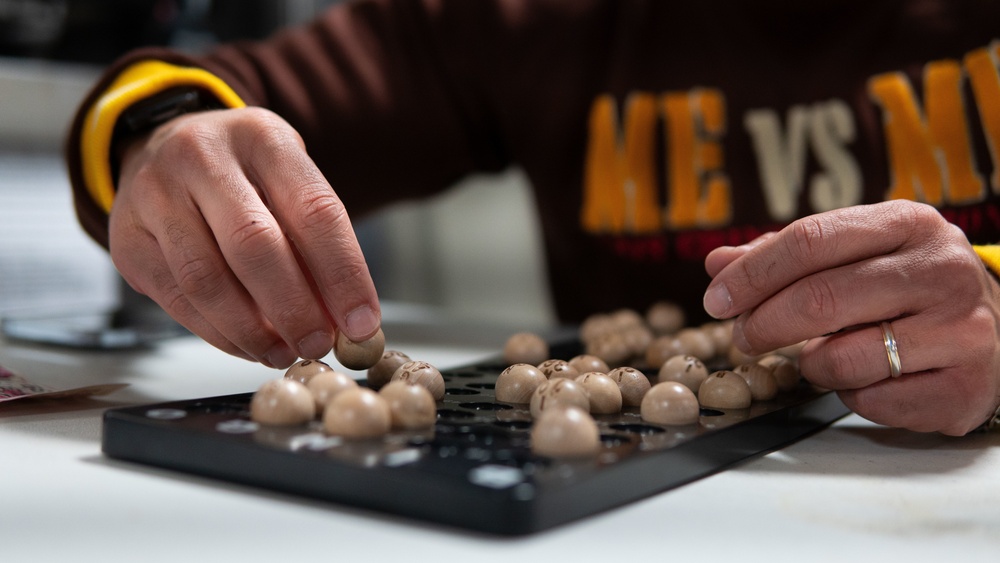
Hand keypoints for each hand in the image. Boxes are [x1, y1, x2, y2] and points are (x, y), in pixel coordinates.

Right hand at [111, 107, 380, 368]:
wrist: (161, 147)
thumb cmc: (244, 176)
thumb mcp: (287, 184)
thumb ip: (316, 245)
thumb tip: (346, 322)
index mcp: (262, 137)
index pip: (314, 210)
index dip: (343, 274)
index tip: (363, 323)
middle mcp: (202, 156)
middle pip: (255, 245)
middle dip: (294, 308)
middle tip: (319, 345)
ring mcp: (155, 194)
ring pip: (207, 279)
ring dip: (253, 330)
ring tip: (284, 352)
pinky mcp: (126, 238)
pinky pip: (177, 299)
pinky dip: (219, 333)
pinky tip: (248, 345)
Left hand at [703, 200, 999, 434]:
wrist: (999, 326)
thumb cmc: (908, 286)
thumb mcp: (857, 252)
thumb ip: (787, 257)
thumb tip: (717, 264)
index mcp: (908, 223)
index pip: (811, 241)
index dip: (753, 274)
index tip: (716, 299)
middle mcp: (941, 270)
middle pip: (821, 298)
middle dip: (764, 323)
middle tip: (742, 337)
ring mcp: (960, 330)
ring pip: (843, 359)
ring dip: (811, 364)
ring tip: (818, 356)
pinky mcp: (966, 386)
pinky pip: (873, 401)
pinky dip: (852, 395)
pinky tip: (864, 379)